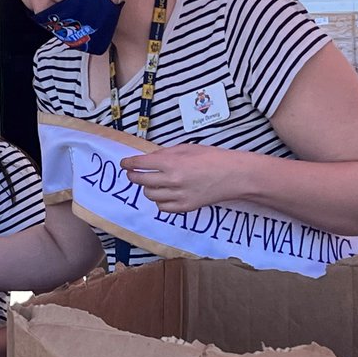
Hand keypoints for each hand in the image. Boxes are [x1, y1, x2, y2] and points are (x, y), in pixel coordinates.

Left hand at [120, 144, 246, 212]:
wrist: (232, 176)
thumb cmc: (212, 158)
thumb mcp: (187, 148)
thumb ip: (166, 154)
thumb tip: (150, 159)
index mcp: (171, 163)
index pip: (141, 164)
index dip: (129, 164)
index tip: (125, 164)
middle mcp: (172, 181)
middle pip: (141, 181)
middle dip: (134, 176)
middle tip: (133, 173)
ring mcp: (178, 196)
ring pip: (150, 195)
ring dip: (147, 188)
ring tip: (152, 183)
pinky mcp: (185, 207)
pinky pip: (163, 207)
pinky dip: (160, 201)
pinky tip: (164, 194)